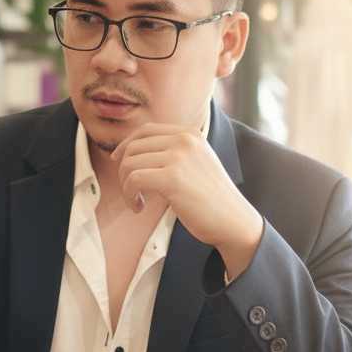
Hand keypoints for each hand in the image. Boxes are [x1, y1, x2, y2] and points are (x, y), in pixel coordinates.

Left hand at [111, 123, 263, 279]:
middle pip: (133, 147)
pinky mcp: (172, 178)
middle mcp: (184, 140)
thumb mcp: (195, 163)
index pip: (145, 130)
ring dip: (125, 186)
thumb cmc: (210, 198)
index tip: (118, 162)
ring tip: (136, 201)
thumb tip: (130, 150)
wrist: (233, 220)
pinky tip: (139, 207)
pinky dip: (129, 195)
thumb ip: (171, 152)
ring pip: (129, 164)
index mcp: (190, 133)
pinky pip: (133, 180)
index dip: (126, 146)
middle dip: (124, 171)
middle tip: (131, 191)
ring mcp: (179, 157)